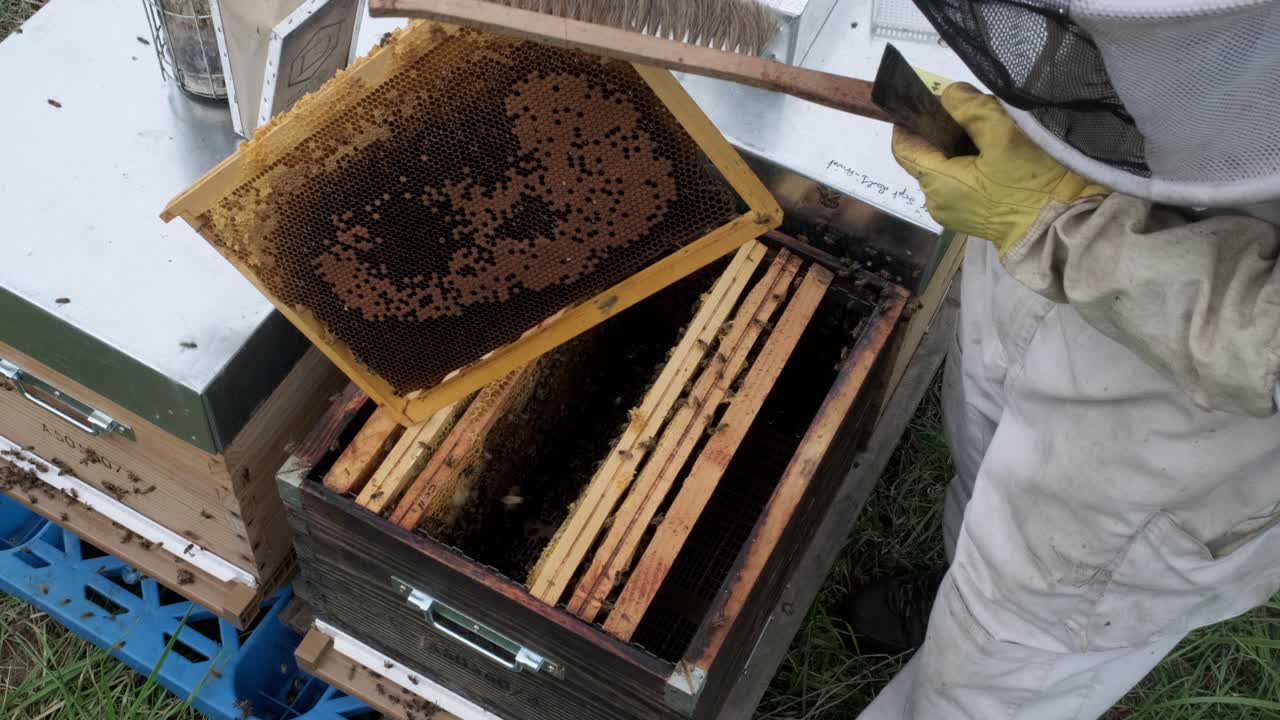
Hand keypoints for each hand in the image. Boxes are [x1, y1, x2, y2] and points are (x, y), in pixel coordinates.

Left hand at [893, 83, 1106, 253]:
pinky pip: (959, 181)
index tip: (925, 99)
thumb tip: (948, 94)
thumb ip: (970, 108)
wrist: (1060, 227)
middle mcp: (935, 201)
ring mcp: (952, 211)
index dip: (908, 121)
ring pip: (944, 167)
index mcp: (935, 183)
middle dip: (943, 129)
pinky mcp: (971, 215)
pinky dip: (968, 163)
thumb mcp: (1003, 136)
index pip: (902, 147)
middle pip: (926, 154)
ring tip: (989, 129)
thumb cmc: (1031, 184)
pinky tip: (994, 152)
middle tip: (974, 110)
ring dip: (958, 145)